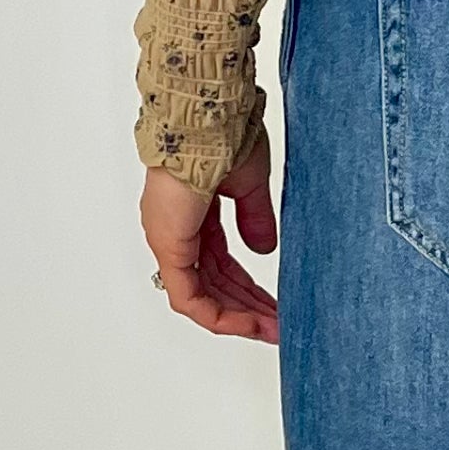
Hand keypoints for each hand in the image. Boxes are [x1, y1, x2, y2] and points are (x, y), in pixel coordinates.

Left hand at [142, 131, 280, 344]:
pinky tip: (249, 324)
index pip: (220, 264)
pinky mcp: (170, 248)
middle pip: (213, 285)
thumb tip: (264, 249)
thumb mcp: (249, 185)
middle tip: (278, 324)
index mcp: (192, 213)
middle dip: (248, 307)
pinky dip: (220, 315)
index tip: (274, 304)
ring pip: (202, 297)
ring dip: (239, 316)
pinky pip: (190, 298)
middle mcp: (176, 231)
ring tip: (272, 329)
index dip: (248, 288)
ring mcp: (170, 241)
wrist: (208, 120)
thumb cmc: (224, 135)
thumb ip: (255, 219)